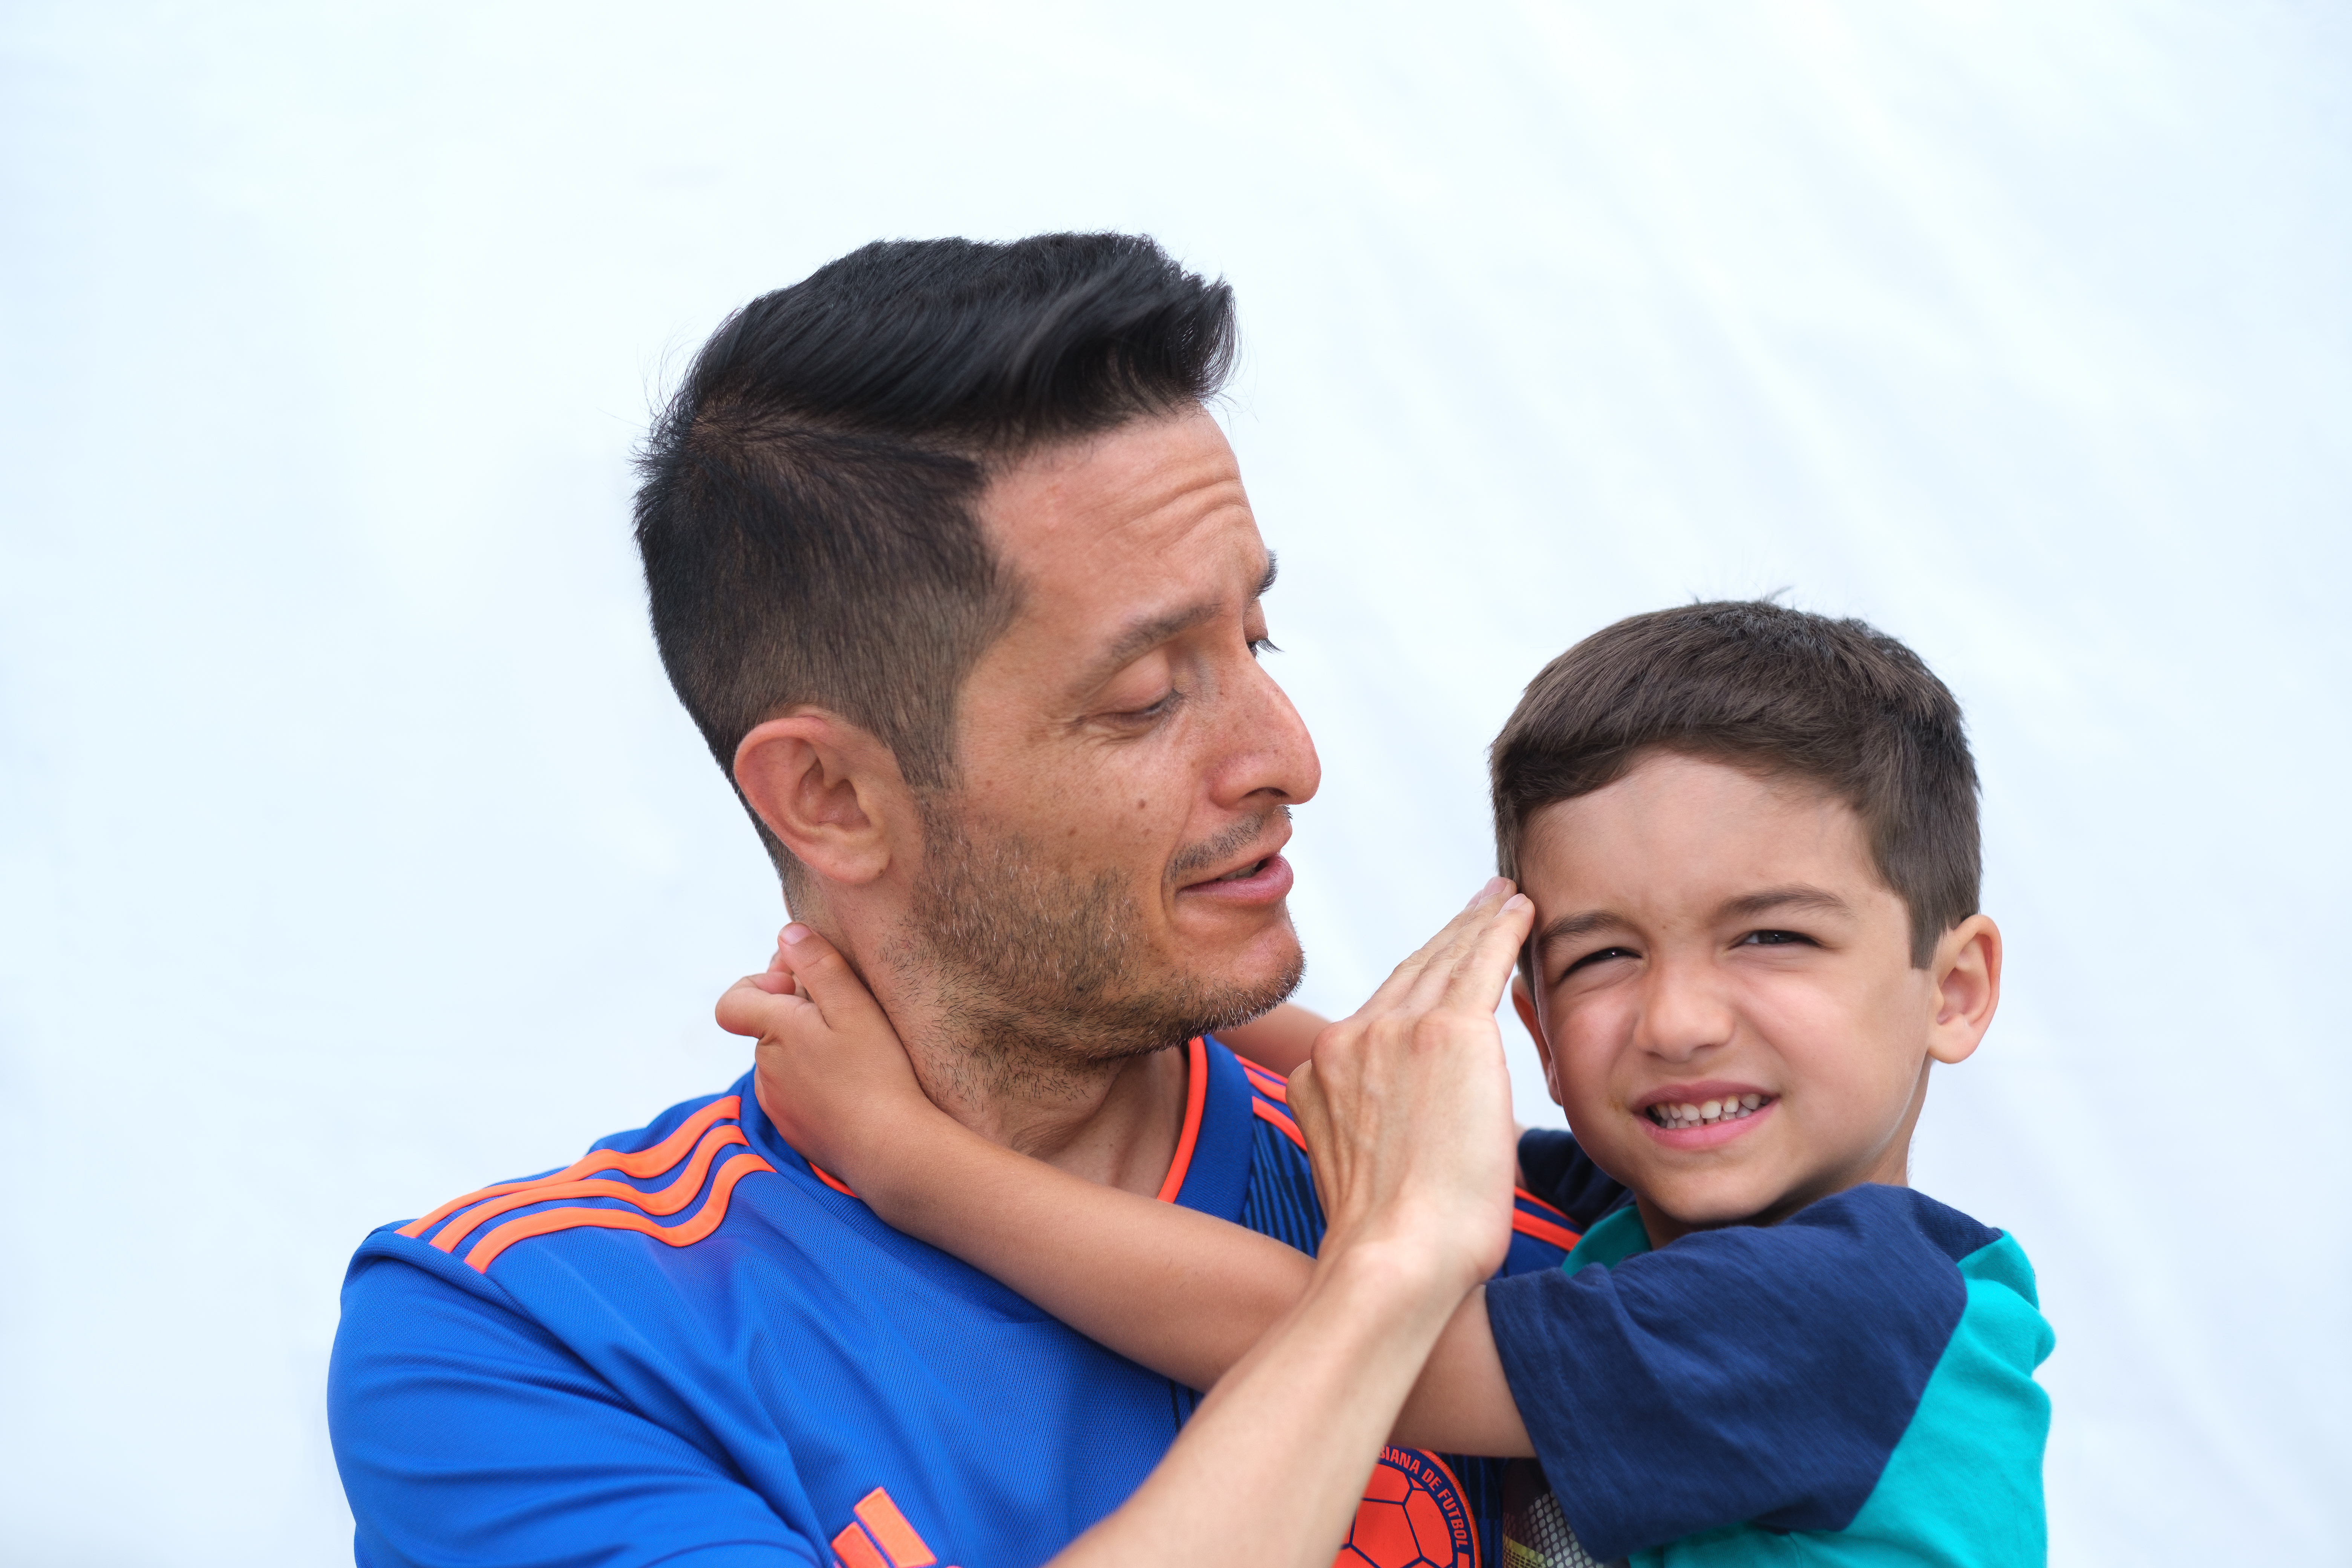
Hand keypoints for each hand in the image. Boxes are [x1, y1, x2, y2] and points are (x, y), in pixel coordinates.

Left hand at [715, 924, 941, 1190]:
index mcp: (772, 1031)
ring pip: (783, 1058)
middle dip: (798, 1013)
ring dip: (809, 1048)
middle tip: (849, 1017)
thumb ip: (817, 965)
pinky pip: (795, 1091)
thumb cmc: (878, 1073)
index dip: (761, 986)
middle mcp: (765, 1068)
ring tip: (856, 1056)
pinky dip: (816, 1082)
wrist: (891, 1150)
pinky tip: (852, 1086)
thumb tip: (786, 934)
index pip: (733, 1001)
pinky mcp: (793, 1128)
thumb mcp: (854, 1006)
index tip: (804, 992)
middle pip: (766, 1025)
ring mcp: (777, 1102)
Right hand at [1288, 880, 1532, 1295]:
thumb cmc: (1394, 1245)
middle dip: (1447, 936)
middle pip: (1409, 973)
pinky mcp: (1447, 1033)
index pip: (1379, 1011)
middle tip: (1477, 904)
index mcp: (1325, 1072)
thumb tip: (1415, 1128)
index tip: (1438, 956)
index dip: (1416, 977)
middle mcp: (1350, 1041)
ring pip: (1445, 961)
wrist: (1396, 1260)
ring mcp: (1393, 1032)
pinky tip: (1522, 910)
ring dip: (1478, 925)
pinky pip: (1481, 963)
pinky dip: (1502, 931)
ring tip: (1504, 900)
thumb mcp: (1360, 1169)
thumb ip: (1375, 1128)